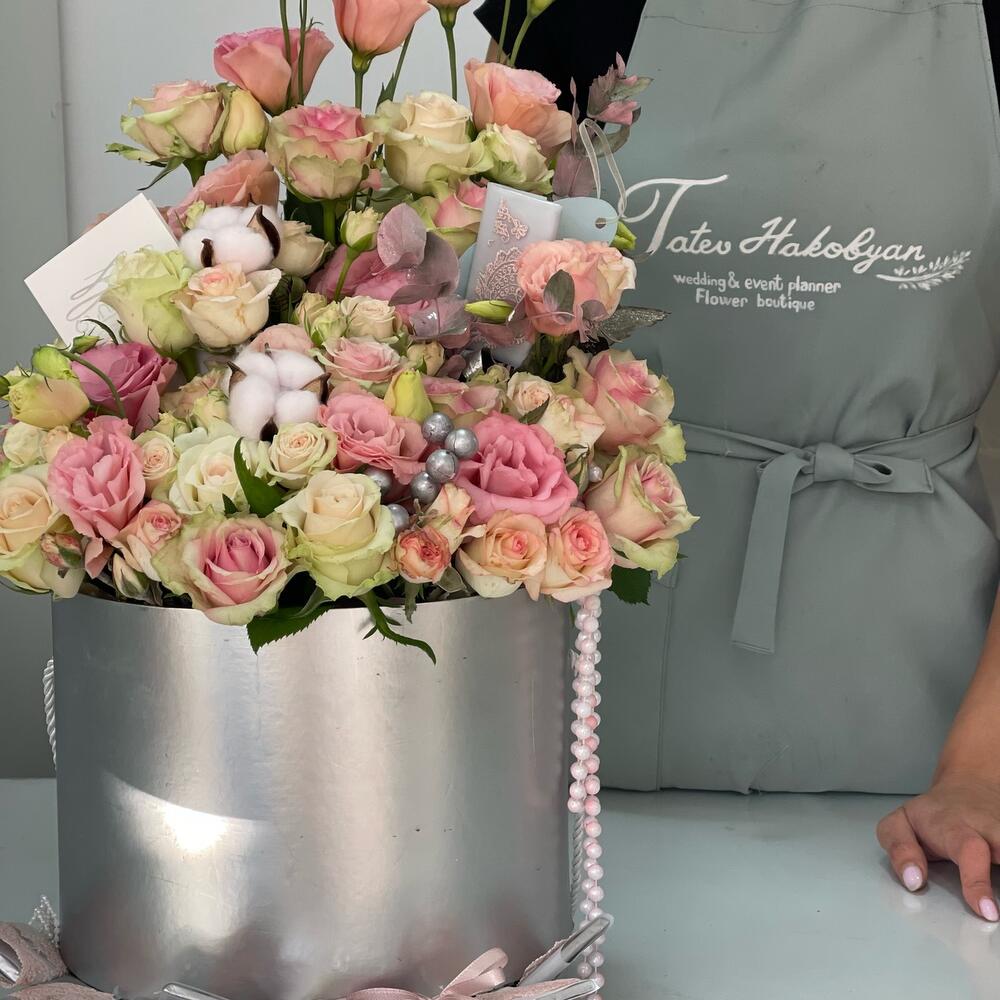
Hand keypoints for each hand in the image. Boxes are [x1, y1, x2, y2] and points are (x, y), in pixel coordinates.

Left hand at [877, 772, 999, 919]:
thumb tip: (913, 881)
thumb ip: (900, 850)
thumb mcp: (901, 824)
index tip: (986, 912)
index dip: (978, 881)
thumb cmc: (932, 817)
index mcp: (954, 825)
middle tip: (999, 914)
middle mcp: (990, 829)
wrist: (970, 787)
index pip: (968, 850)